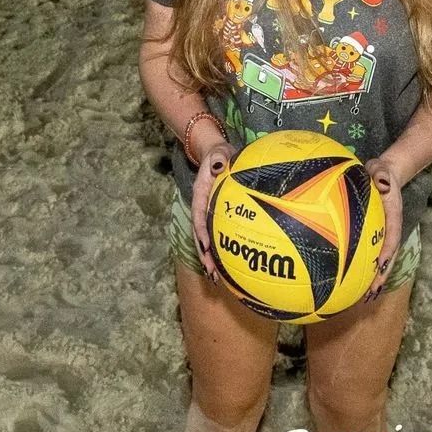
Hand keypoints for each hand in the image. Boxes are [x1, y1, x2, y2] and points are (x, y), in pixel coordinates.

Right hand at [191, 139, 238, 279]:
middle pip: (200, 235)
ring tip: (219, 278)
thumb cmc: (219, 155)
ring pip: (208, 239)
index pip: (198, 215)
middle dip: (205, 255)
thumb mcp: (218, 152)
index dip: (201, 232)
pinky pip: (219, 236)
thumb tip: (218, 164)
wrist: (218, 156)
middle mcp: (202, 207)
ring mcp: (208, 214)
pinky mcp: (217, 217)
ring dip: (211, 259)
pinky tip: (234, 266)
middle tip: (213, 274)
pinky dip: (222, 251)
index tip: (206, 247)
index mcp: (200, 193)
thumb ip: (217, 157)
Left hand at [359, 154, 405, 301]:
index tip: (381, 265)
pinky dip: (363, 268)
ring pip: (379, 259)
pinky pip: (368, 253)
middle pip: (388, 256)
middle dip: (381, 275)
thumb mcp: (382, 169)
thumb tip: (381, 181)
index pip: (393, 236)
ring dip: (373, 277)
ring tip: (363, 296)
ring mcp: (382, 233)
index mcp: (393, 215)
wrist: (384, 173)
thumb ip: (382, 174)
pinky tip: (348, 280)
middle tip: (371, 292)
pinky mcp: (373, 235)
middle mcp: (389, 228)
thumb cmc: (381, 172)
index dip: (388, 252)